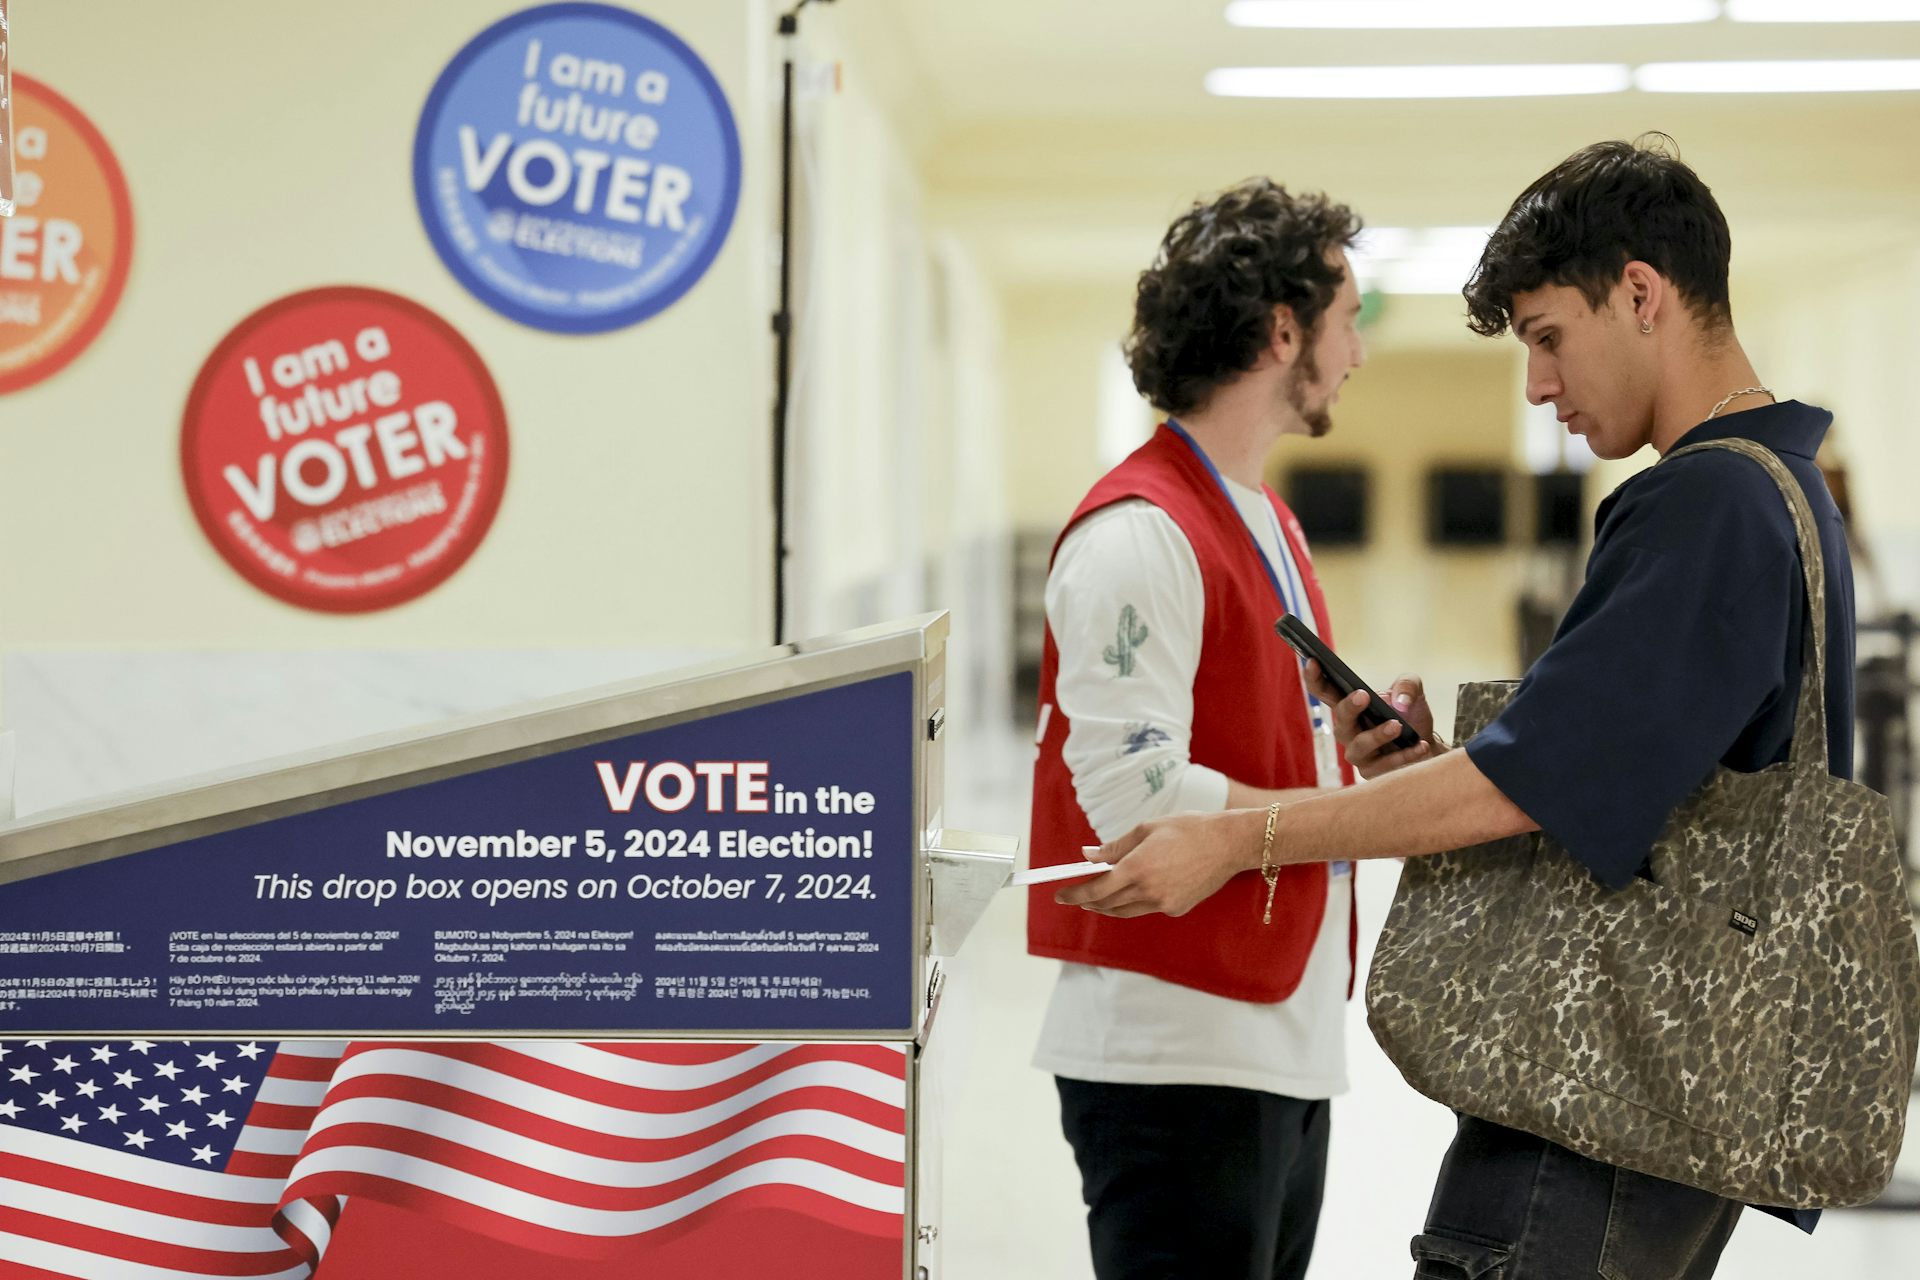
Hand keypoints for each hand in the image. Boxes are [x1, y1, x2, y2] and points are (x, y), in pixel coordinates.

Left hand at [1053, 809, 1262, 918]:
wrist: (1229, 843)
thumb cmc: (1188, 829)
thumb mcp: (1146, 829)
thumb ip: (1114, 846)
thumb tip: (1088, 855)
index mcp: (1137, 868)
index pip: (1096, 890)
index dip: (1074, 895)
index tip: (1060, 895)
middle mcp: (1148, 891)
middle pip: (1107, 904)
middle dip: (1088, 902)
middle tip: (1075, 895)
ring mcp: (1164, 903)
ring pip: (1126, 911)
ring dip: (1108, 906)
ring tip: (1097, 898)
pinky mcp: (1177, 909)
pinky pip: (1147, 908)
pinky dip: (1135, 902)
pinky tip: (1133, 891)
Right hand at [1303, 663, 1437, 779]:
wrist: (1428, 745)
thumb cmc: (1410, 715)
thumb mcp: (1412, 690)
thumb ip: (1407, 684)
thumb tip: (1399, 703)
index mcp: (1349, 706)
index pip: (1325, 691)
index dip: (1315, 678)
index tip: (1313, 661)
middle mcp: (1348, 730)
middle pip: (1340, 720)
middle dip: (1349, 708)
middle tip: (1364, 696)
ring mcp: (1358, 753)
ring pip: (1360, 746)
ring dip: (1377, 735)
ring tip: (1397, 726)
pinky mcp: (1373, 772)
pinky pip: (1384, 765)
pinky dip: (1404, 754)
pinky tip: (1420, 745)